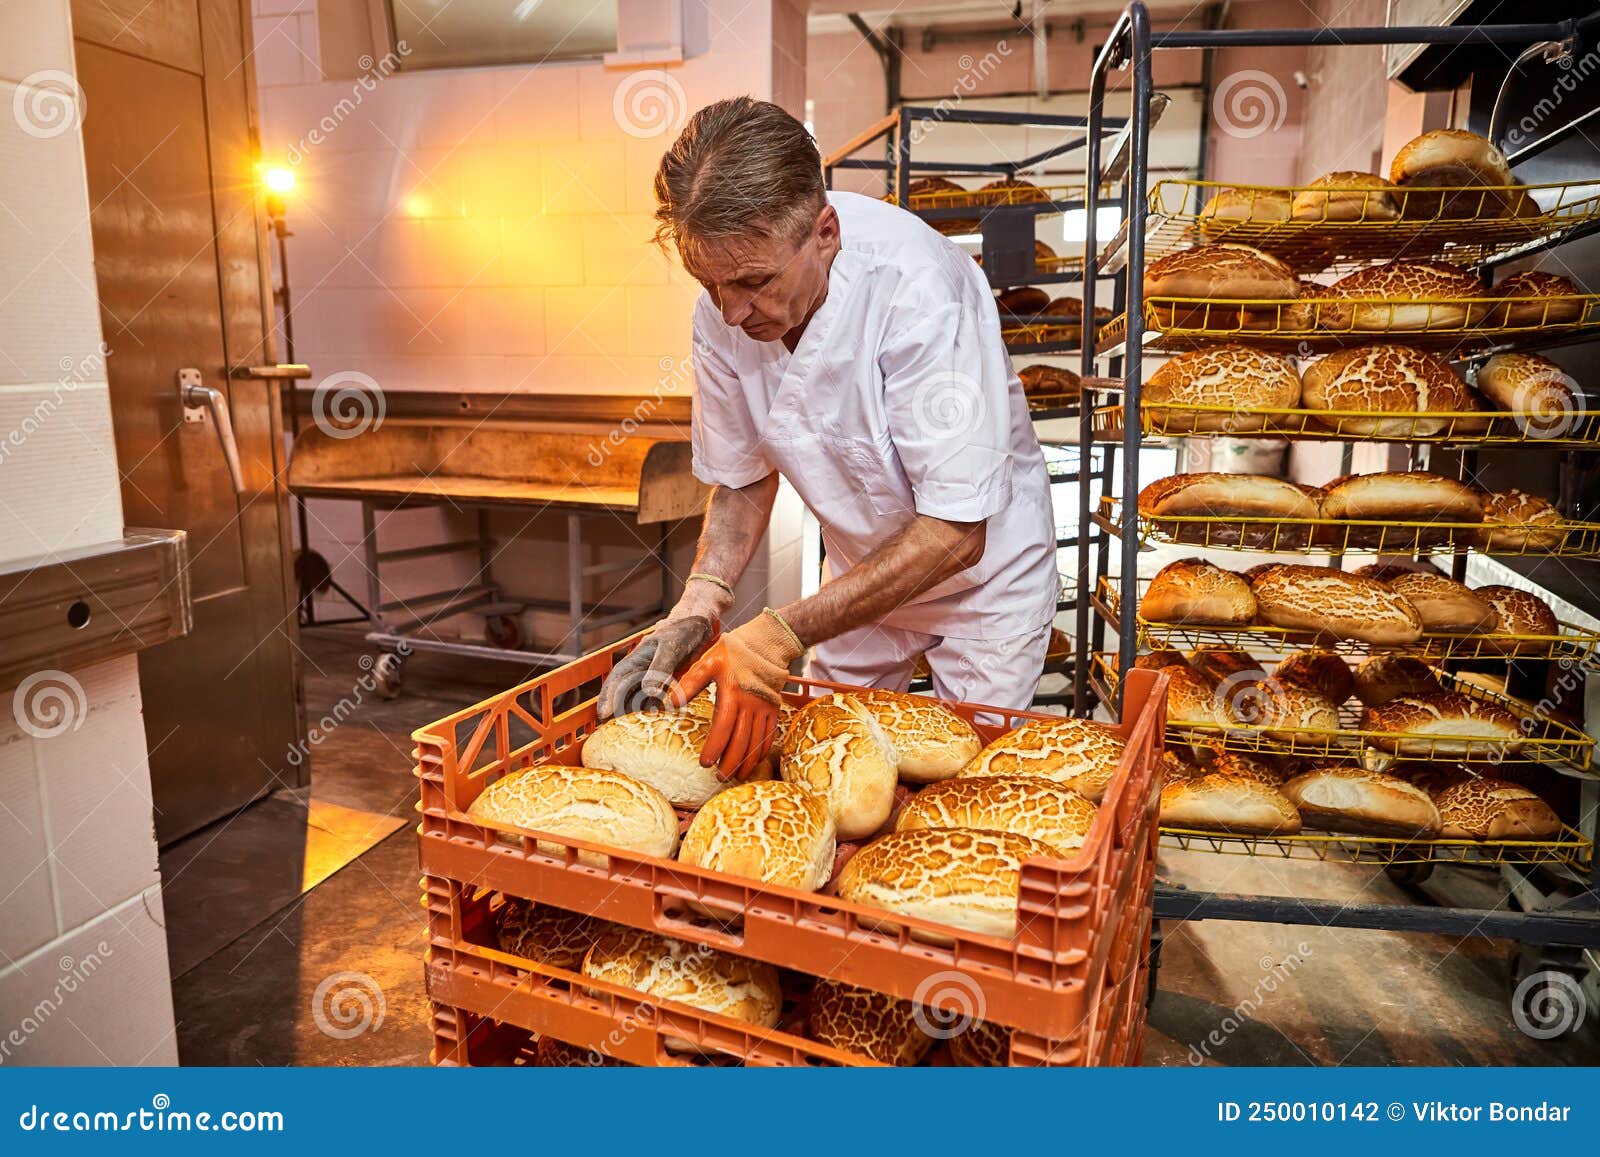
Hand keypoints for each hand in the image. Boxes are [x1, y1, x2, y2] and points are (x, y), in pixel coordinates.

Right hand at [597, 616, 713, 719]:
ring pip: (639, 696)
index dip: (608, 696)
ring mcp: (655, 676)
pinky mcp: (668, 682)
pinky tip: (655, 720)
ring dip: (634, 711)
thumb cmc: (683, 630)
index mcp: (637, 658)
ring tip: (631, 729)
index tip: (603, 714)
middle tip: (612, 728)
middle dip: (617, 708)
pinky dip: (653, 708)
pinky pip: (656, 698)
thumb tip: (649, 692)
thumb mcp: (671, 647)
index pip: (617, 679)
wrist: (700, 624)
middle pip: (624, 691)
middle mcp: (642, 668)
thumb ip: (660, 668)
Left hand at [666, 610, 803, 780]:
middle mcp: (750, 704)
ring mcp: (764, 708)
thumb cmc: (734, 651)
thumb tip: (671, 702)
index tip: (705, 764)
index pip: (723, 727)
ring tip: (736, 776)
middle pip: (741, 740)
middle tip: (720, 777)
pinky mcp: (774, 708)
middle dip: (730, 762)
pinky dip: (762, 751)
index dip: (715, 747)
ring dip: (746, 761)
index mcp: (731, 694)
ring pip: (756, 741)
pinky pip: (769, 735)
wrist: (767, 642)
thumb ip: (690, 683)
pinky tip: (754, 762)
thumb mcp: (708, 661)